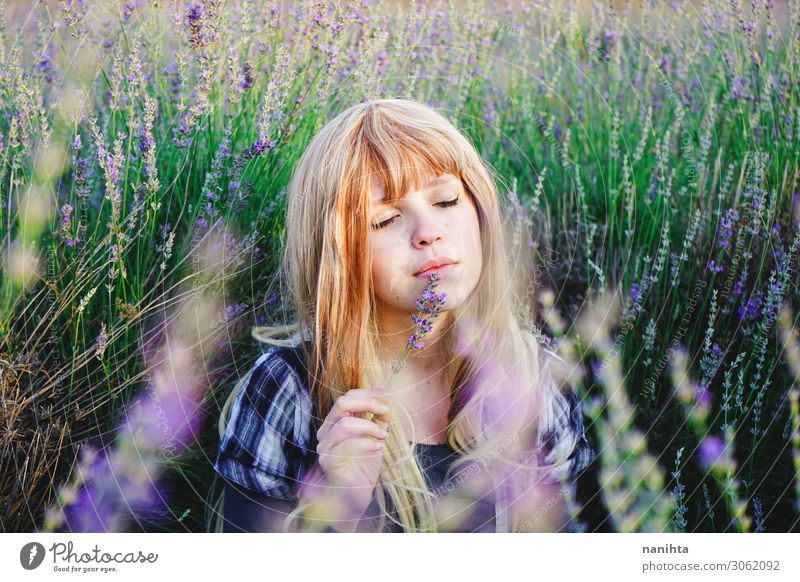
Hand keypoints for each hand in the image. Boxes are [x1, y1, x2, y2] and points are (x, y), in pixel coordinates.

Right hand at [312, 388, 390, 527]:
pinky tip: (377, 447)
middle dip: (368, 403)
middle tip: (386, 410)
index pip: (348, 397)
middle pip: (342, 403)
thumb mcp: (374, 439)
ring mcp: (326, 447)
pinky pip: (347, 445)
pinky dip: (366, 443)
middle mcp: (327, 432)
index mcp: (335, 423)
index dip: (368, 393)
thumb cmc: (362, 468)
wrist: (353, 498)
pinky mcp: (329, 462)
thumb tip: (387, 402)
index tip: (387, 395)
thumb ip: (377, 421)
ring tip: (383, 435)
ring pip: (345, 423)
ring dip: (369, 426)